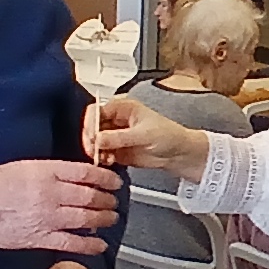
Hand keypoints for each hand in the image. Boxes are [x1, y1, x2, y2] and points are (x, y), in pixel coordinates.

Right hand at [0, 159, 120, 252]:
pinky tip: (99, 244)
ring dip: (104, 219)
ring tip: (112, 217)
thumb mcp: (22, 165)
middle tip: (115, 199)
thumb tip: (75, 173)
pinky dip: (89, 245)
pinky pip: (72, 243)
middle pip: (91, 196)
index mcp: (45, 172)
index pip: (87, 173)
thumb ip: (51, 169)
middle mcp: (50, 195)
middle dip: (109, 199)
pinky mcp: (40, 239)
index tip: (114, 179)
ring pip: (87, 219)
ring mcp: (47, 218)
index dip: (106, 177)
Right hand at [86, 97, 211, 178]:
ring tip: (103, 158)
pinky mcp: (116, 150)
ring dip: (96, 151)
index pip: (96, 110)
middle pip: (93, 126)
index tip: (91, 137)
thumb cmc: (168, 136)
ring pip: (95, 141)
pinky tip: (108, 161)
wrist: (178, 153)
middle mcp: (117, 120)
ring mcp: (115, 135)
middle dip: (91, 139)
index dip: (90, 123)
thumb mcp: (143, 135)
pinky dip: (102, 158)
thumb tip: (98, 139)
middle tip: (94, 150)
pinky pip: (102, 153)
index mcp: (123, 107)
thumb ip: (119, 137)